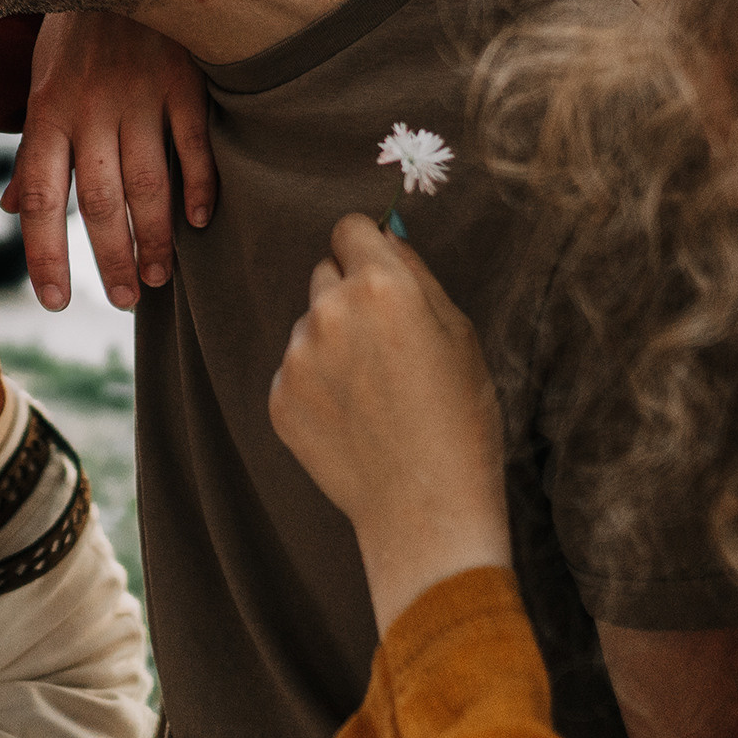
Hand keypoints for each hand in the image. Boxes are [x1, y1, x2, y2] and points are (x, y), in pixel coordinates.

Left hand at [4, 11, 217, 310]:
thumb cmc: (77, 29)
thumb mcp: (42, 80)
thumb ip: (35, 149)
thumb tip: (13, 211)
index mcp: (47, 111)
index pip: (41, 196)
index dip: (47, 253)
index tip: (57, 302)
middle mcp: (88, 108)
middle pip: (97, 200)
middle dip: (109, 258)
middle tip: (124, 299)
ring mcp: (138, 94)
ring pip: (147, 182)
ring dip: (154, 236)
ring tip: (159, 276)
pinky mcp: (181, 80)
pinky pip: (191, 143)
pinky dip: (199, 185)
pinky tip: (200, 221)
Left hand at [270, 214, 509, 635]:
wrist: (427, 509)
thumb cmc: (459, 419)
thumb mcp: (459, 334)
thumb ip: (416, 275)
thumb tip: (385, 237)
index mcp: (381, 286)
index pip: (349, 228)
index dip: (368, 248)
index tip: (379, 271)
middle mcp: (329, 311)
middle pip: (325, 272)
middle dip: (349, 293)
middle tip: (385, 342)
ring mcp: (297, 357)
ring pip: (309, 324)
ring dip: (332, 341)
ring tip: (374, 392)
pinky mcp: (278, 397)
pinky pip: (295, 370)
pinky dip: (317, 385)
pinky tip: (353, 419)